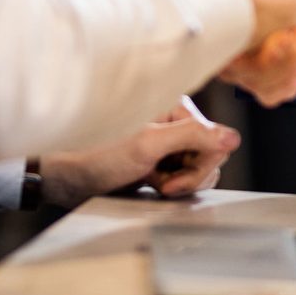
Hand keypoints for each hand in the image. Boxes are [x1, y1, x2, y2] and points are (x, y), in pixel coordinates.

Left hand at [38, 98, 238, 205]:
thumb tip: (233, 137)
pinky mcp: (157, 162)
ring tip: (152, 184)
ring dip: (180, 183)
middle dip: (189, 176)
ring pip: (197, 168)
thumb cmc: (94, 153)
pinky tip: (151, 186)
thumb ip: (193, 137)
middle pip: (208, 155)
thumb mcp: (147, 146)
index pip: (214, 139)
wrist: (62, 176)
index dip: (200, 165)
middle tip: (161, 186)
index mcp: (175, 107)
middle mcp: (173, 122)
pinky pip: (182, 176)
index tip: (173, 181)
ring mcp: (166, 144)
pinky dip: (171, 187)